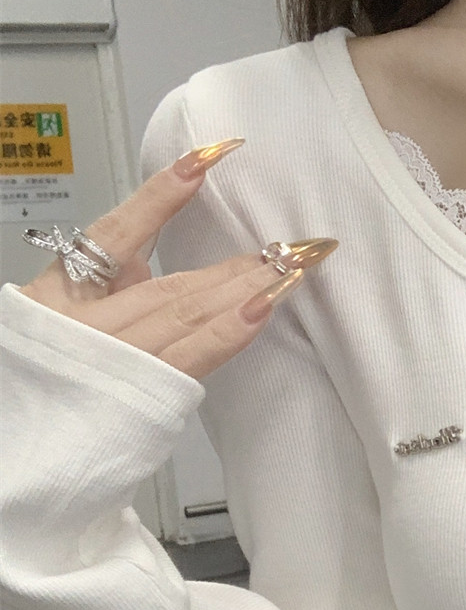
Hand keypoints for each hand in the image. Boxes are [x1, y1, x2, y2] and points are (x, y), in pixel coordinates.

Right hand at [18, 143, 335, 382]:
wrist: (17, 449)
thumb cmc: (45, 375)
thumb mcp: (66, 313)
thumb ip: (110, 282)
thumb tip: (155, 257)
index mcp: (59, 294)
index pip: (116, 232)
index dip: (161, 195)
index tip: (205, 160)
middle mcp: (83, 325)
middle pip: (170, 284)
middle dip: (235, 264)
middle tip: (293, 245)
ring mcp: (110, 363)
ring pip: (185, 313)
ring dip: (245, 290)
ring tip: (293, 269)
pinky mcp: (136, 399)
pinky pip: (192, 357)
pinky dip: (230, 331)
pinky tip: (263, 307)